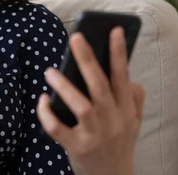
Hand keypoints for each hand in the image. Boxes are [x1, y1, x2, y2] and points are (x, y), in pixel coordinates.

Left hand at [37, 27, 144, 174]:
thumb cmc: (119, 144)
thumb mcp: (134, 123)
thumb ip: (135, 99)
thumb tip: (131, 77)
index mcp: (126, 111)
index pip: (123, 77)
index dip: (120, 53)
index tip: (115, 30)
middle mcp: (112, 122)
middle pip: (100, 87)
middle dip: (88, 60)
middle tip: (76, 37)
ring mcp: (94, 136)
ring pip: (81, 106)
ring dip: (64, 86)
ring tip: (50, 71)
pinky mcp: (76, 148)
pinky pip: (57, 129)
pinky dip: (47, 114)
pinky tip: (42, 100)